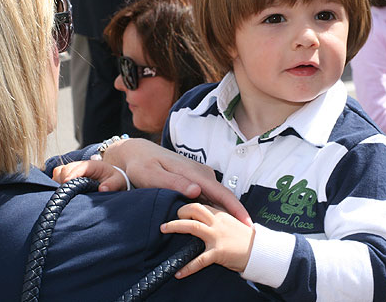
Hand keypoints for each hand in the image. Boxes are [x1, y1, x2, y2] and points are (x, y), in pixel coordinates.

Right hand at [52, 160, 128, 191]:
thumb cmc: (115, 179)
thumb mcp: (118, 181)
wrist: (113, 178)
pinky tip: (62, 192)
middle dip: (63, 180)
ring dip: (58, 181)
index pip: (78, 168)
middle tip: (66, 192)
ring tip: (63, 192)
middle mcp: (80, 165)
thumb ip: (112, 184)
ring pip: (59, 172)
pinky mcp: (69, 175)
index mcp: (92, 165)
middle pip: (65, 169)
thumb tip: (103, 189)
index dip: (72, 175)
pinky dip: (56, 182)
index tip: (67, 183)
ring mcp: (73, 170)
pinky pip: (57, 176)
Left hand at [103, 138, 252, 225]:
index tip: (247, 223)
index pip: (221, 192)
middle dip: (236, 213)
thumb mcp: (153, 175)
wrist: (137, 153)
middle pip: (223, 196)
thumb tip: (197, 191)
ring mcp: (199, 174)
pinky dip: (217, 206)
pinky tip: (221, 219)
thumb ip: (175, 183)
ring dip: (227, 211)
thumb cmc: (142, 165)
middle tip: (248, 233)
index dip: (235, 208)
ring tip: (238, 231)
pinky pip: (210, 194)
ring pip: (217, 196)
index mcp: (193, 172)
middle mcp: (201, 172)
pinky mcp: (196, 178)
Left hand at [160, 203, 254, 277]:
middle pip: (194, 209)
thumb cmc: (245, 239)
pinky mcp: (218, 252)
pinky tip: (178, 272)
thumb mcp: (231, 222)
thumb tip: (202, 216)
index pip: (201, 203)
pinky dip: (187, 266)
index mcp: (221, 214)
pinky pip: (199, 259)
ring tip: (163, 229)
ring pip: (193, 226)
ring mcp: (217, 236)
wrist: (260, 252)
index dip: (188, 204)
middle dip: (179, 211)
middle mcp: (218, 221)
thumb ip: (217, 217)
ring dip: (175, 226)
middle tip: (169, 217)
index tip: (178, 208)